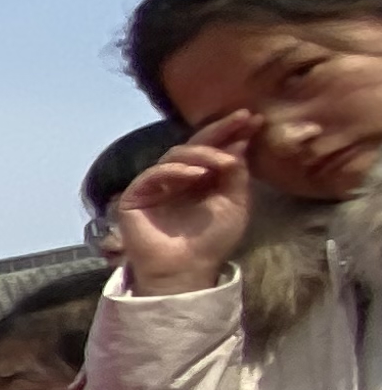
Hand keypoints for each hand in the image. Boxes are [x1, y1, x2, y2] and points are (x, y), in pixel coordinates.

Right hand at [116, 114, 254, 293]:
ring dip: (200, 153)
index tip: (253, 118)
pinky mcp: (135, 196)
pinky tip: (195, 174)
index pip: (213, 149)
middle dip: (219, 130)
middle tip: (241, 118)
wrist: (186, 271)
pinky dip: (175, 170)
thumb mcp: (235, 204)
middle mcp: (177, 178)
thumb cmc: (211, 242)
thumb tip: (239, 142)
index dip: (231, 132)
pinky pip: (154, 173)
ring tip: (220, 161)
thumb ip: (236, 174)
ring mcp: (154, 185)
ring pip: (174, 155)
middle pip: (194, 145)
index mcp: (200, 179)